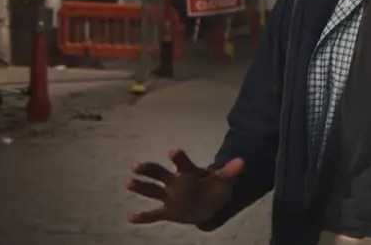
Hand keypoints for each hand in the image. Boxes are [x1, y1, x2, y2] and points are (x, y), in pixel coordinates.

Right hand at [125, 149, 243, 224]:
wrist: (210, 204)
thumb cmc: (215, 188)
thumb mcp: (224, 181)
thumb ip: (229, 173)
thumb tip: (242, 162)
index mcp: (189, 173)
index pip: (183, 163)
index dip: (179, 157)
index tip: (173, 152)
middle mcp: (176, 182)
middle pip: (160, 174)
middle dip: (149, 169)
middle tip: (136, 165)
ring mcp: (170, 197)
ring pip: (153, 191)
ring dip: (141, 187)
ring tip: (127, 183)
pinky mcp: (168, 211)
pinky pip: (154, 214)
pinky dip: (143, 217)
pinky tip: (130, 218)